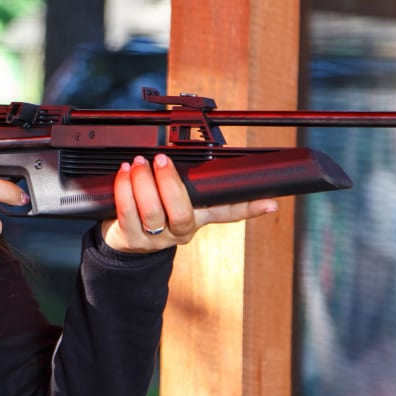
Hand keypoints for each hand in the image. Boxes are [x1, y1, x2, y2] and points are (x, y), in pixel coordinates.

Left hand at [99, 154, 279, 252]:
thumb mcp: (175, 200)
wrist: (126, 244)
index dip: (250, 207)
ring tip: (139, 163)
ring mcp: (157, 239)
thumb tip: (196, 152)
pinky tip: (125, 173)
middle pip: (181, 213)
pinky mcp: (132, 239)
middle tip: (162, 160)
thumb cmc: (153, 211)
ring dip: (143, 181)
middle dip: (169, 182)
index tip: (270, 203)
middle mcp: (181, 231)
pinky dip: (124, 188)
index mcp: (198, 218)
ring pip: (152, 212)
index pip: (228, 213)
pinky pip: (127, 212)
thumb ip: (188, 182)